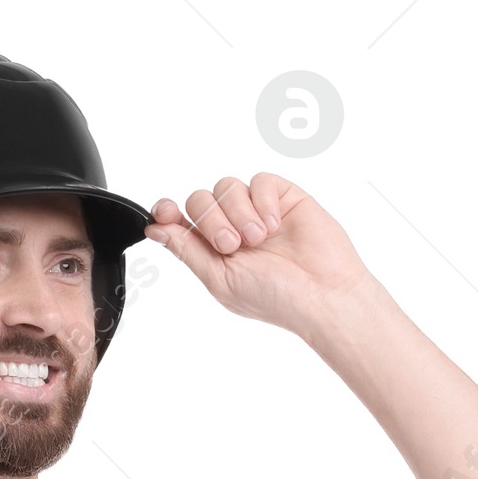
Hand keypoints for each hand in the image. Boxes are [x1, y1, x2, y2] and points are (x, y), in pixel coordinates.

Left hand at [145, 173, 370, 338]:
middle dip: (210, 220)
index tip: (165, 212)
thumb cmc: (276, 298)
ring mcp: (257, 211)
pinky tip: (273, 224)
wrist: (322, 294)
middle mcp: (232, 227)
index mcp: (213, 251)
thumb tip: (155, 230)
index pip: (181, 220)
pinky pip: (259, 180)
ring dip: (237, 212)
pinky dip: (262, 200)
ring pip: (226, 186)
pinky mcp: (282, 197)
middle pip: (199, 199)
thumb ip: (187, 250)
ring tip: (257, 238)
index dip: (168, 212)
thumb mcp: (220, 279)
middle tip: (231, 245)